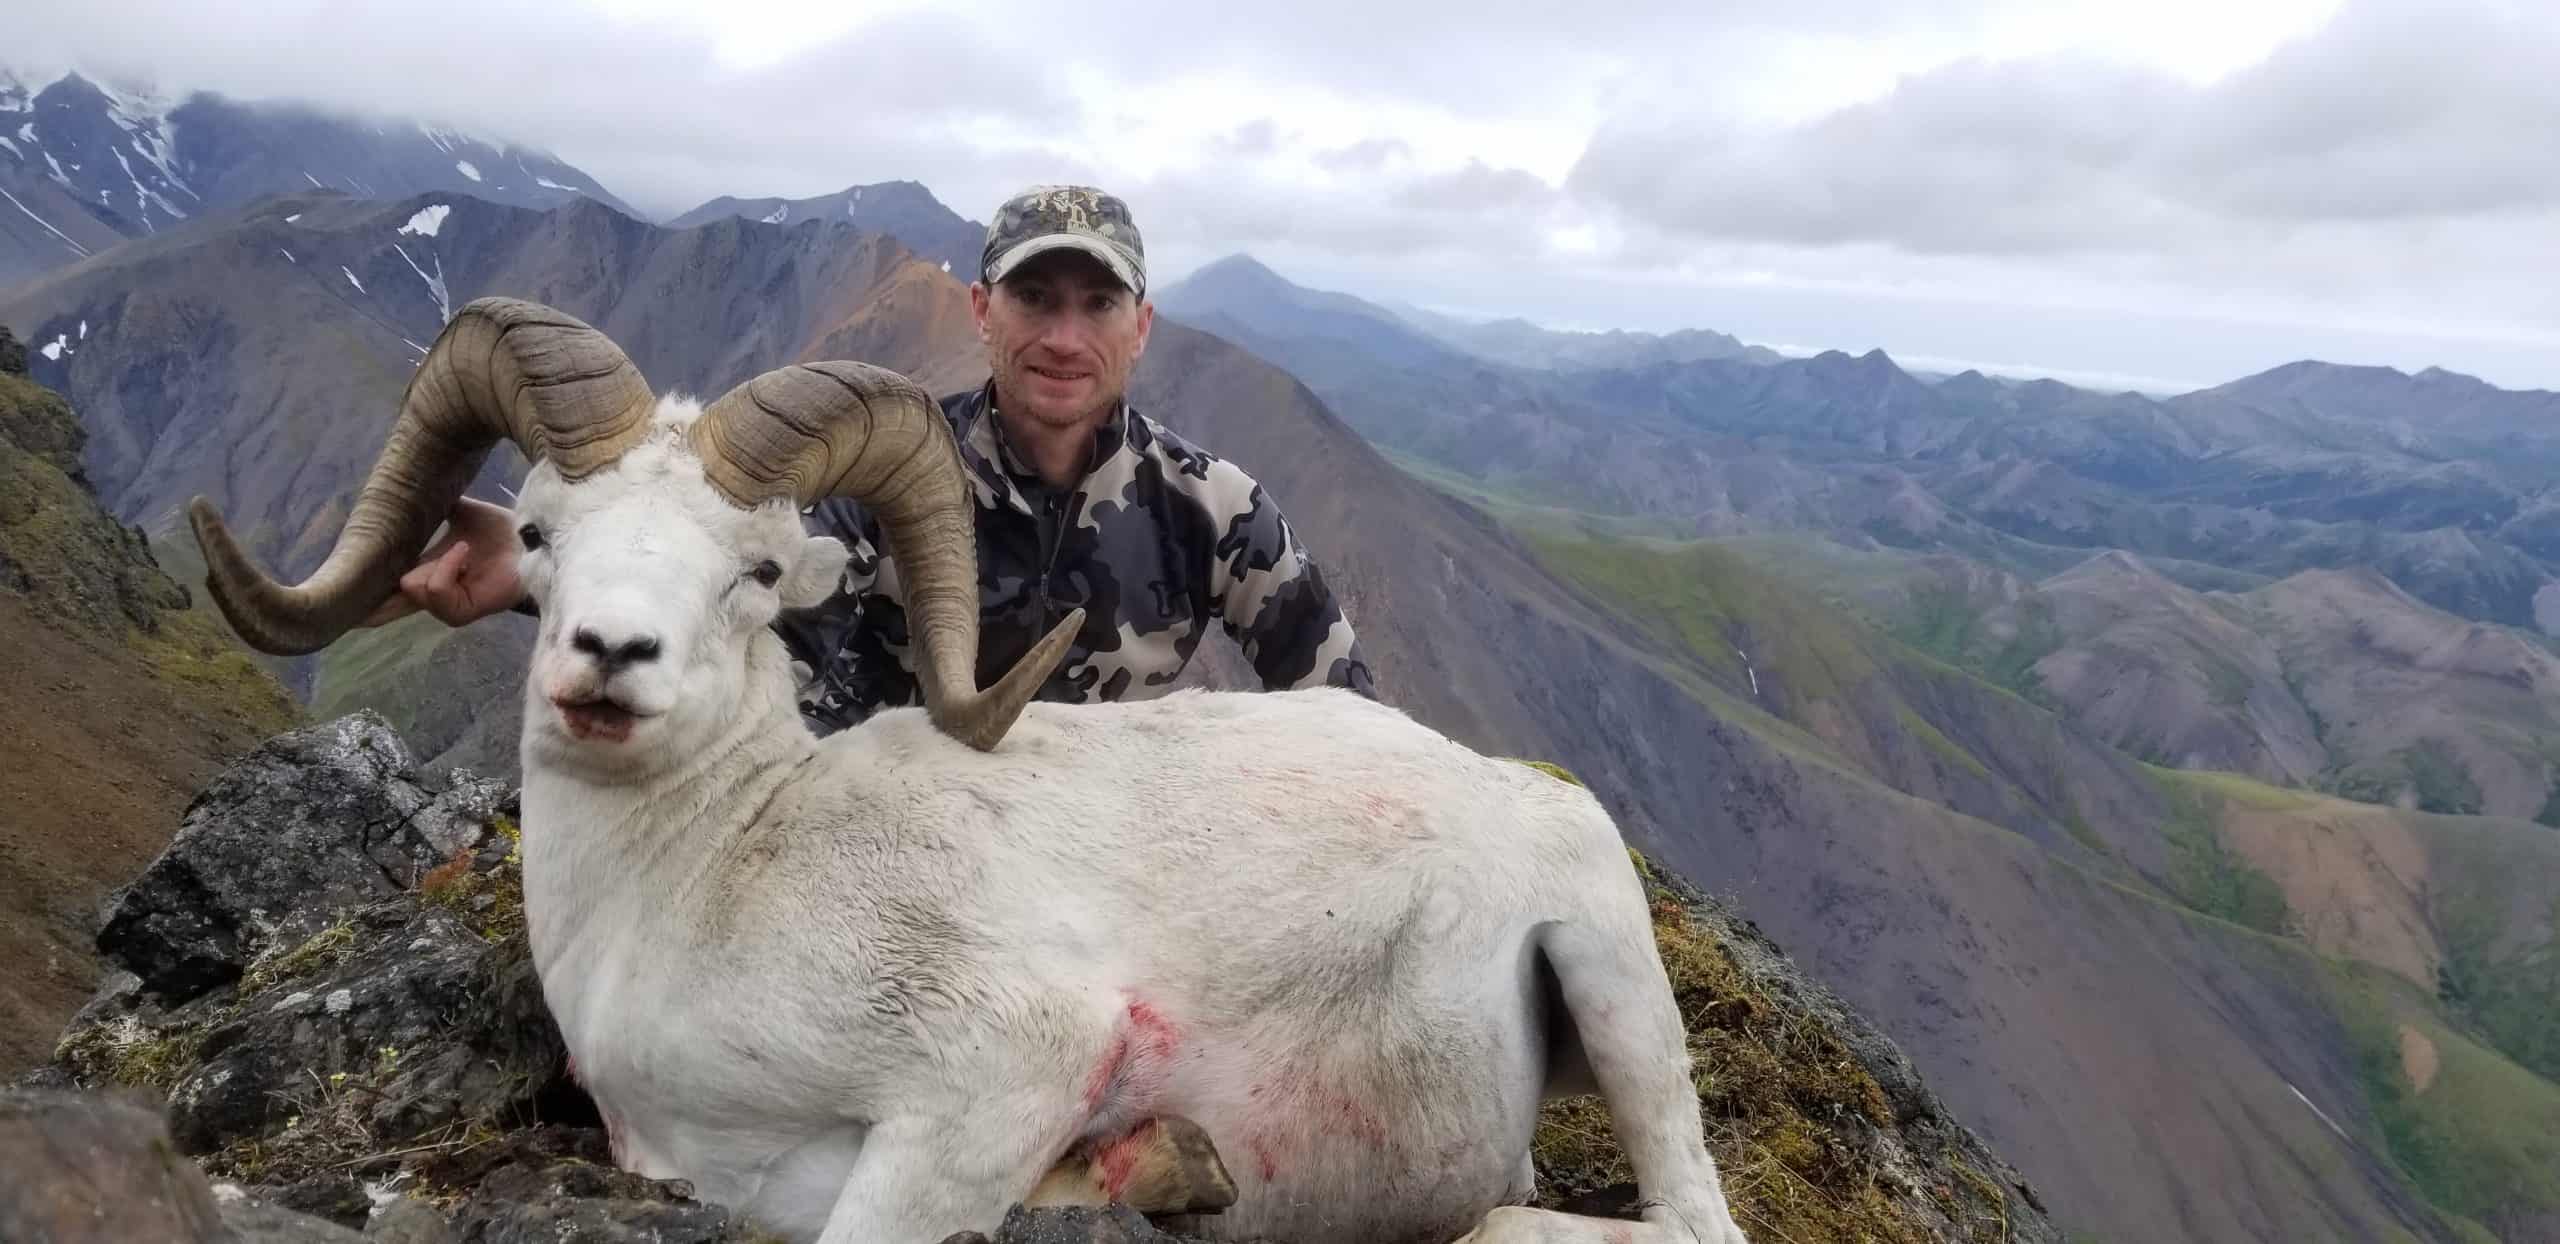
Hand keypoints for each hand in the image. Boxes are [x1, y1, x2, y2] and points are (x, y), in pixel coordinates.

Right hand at [362, 495, 526, 627]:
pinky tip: (466, 553)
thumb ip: (428, 506)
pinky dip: (448, 565)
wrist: (529, 541)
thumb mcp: (457, 514)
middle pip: (384, 603)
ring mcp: (444, 606)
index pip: (382, 592)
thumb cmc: (499, 531)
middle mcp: (430, 594)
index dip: (358, 599)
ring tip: (463, 547)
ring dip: (437, 560)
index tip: (333, 606)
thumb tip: (406, 484)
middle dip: (399, 575)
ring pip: (411, 586)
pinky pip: (434, 588)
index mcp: (423, 572)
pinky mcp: (461, 611)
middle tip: (435, 554)